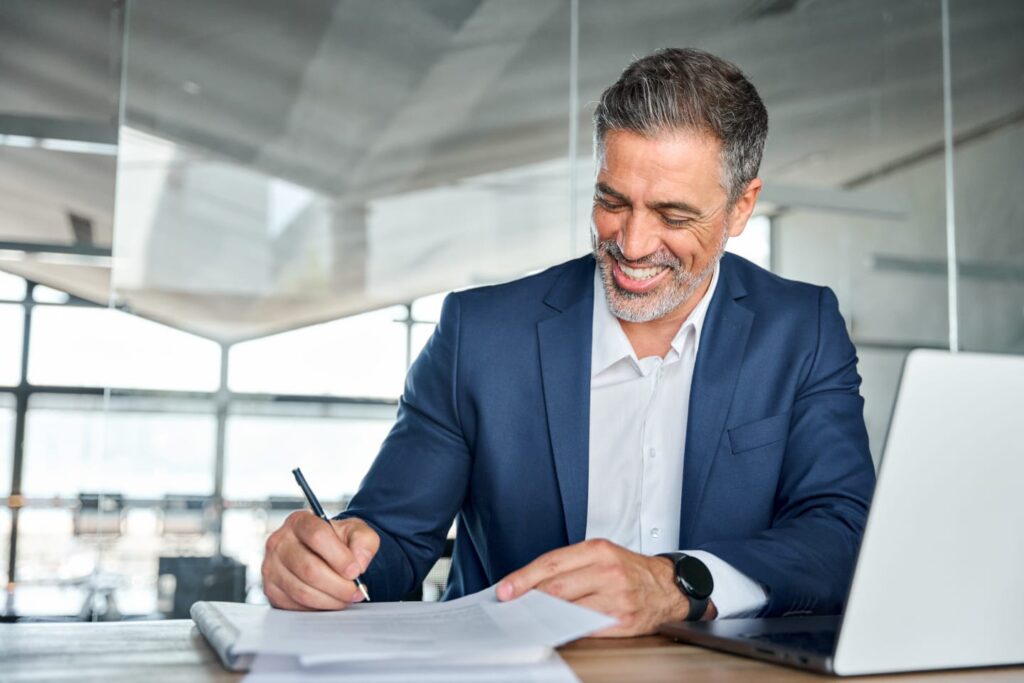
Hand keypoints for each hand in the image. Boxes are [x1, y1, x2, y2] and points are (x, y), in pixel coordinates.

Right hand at [262, 511, 378, 609]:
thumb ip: (364, 541)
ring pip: (302, 591)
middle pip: (309, 568)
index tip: (355, 571)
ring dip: (330, 599)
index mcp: (300, 521)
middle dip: (338, 585)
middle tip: (356, 590)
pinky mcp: (271, 589)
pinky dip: (318, 607)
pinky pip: (295, 605)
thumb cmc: (338, 541)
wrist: (324, 554)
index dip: (339, 557)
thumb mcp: (357, 532)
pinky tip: (331, 600)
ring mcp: (271, 567)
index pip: (317, 536)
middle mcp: (280, 542)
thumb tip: (359, 562)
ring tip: (347, 597)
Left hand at [496, 539, 711, 636]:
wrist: (667, 586)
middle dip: (529, 599)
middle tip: (512, 607)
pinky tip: (557, 627)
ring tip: (531, 617)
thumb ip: (569, 566)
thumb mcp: (602, 555)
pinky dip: (568, 628)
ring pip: (569, 608)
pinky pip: (587, 626)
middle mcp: (607, 571)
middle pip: (556, 587)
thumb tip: (531, 584)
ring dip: (546, 615)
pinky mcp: (623, 620)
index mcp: (598, 550)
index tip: (505, 590)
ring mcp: (616, 596)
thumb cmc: (629, 570)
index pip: (551, 564)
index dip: (523, 578)